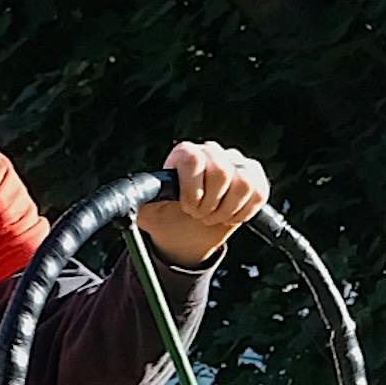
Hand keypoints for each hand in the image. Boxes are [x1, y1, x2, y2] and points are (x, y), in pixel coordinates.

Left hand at [134, 138, 268, 266]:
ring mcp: (236, 162)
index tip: (186, 208)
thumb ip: (137, 202)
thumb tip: (126, 200)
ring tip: (215, 216)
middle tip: (200, 215)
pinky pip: (259, 192)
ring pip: (244, 182)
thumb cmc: (168, 218)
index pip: (193, 159)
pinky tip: (231, 214)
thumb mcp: (147, 213)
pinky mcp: (255, 177)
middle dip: (210, 204)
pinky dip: (245, 211)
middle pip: (222, 171)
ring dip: (228, 209)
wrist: (189, 232)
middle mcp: (211, 151)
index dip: (192, 190)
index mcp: (184, 154)